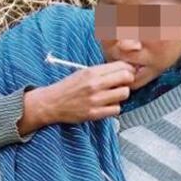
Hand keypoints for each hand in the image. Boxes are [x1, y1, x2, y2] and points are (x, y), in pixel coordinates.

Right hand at [19, 61, 134, 133]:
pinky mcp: (94, 113)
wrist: (51, 103)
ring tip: (114, 95)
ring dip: (121, 95)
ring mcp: (95, 100)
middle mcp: (94, 85)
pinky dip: (114, 108)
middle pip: (126, 78)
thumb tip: (122, 70)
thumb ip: (101, 71)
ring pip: (124, 94)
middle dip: (128, 81)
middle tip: (123, 84)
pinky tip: (107, 105)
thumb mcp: (82, 73)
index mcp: (91, 72)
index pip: (121, 66)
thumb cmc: (67, 88)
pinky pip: (116, 109)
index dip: (128, 69)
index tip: (128, 73)